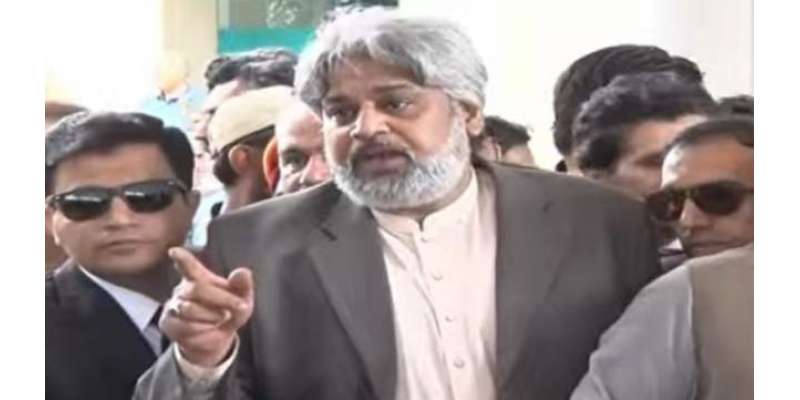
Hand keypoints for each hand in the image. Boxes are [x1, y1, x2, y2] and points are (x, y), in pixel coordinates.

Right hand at [160, 247, 253, 366]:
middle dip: (223, 299)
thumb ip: (243, 286)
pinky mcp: (169, 323)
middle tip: (240, 307)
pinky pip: (185, 326)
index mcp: (200, 277)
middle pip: (198, 289)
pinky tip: (207, 328)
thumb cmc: (228, 313)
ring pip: (190, 309)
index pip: (189, 266)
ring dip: (212, 316)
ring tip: (222, 318)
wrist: (216, 339)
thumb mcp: (242, 300)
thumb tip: (243, 272)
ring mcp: (174, 305)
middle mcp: (183, 289)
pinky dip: (203, 329)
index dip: (182, 259)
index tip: (174, 251)